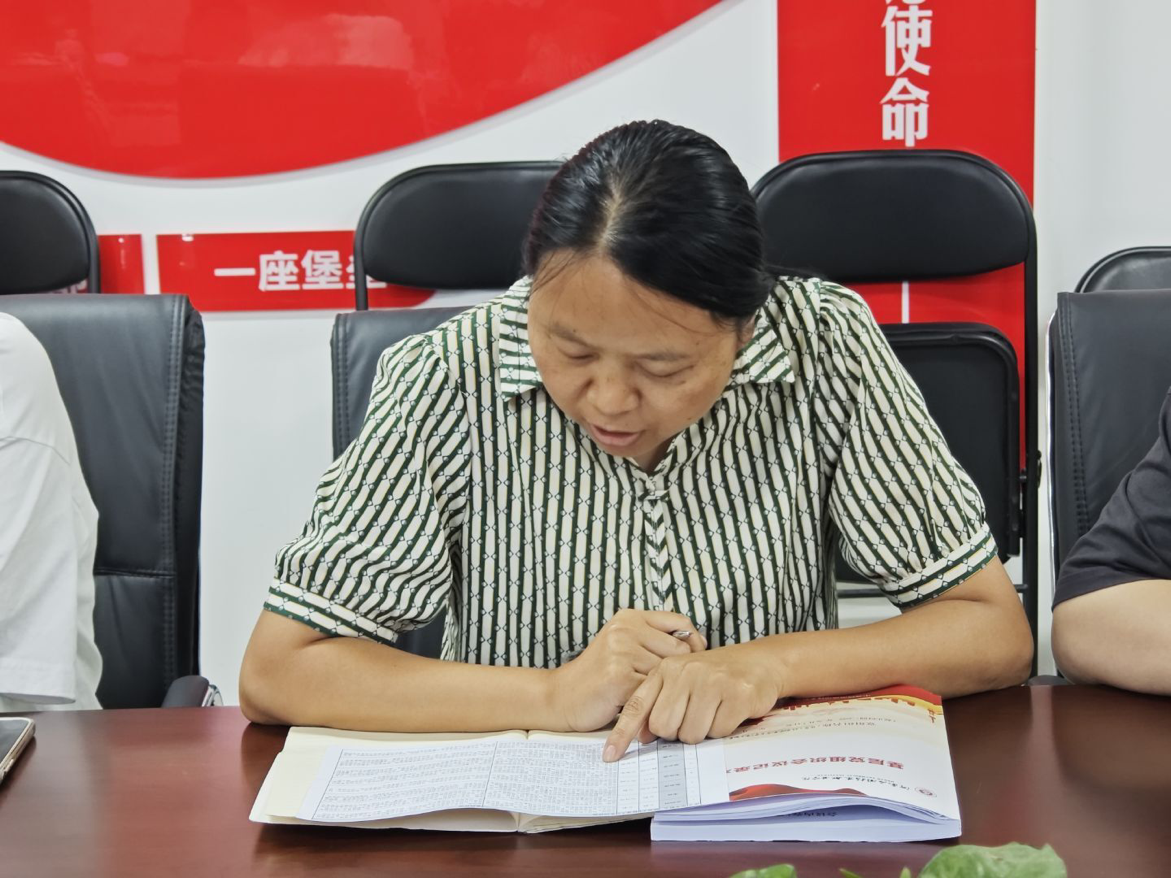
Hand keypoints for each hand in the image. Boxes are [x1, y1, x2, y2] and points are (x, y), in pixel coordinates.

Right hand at [548, 609, 705, 733]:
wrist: (561, 697)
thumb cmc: (600, 677)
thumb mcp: (624, 646)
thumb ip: (654, 641)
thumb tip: (699, 646)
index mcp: (630, 617)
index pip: (681, 622)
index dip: (695, 644)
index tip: (698, 664)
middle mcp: (625, 629)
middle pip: (680, 649)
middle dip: (682, 673)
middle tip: (678, 690)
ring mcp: (621, 651)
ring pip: (669, 673)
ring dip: (667, 691)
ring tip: (657, 701)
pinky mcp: (618, 677)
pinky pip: (654, 692)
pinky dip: (654, 704)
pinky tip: (646, 710)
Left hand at [602, 641, 780, 760]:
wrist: (759, 662)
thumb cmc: (715, 676)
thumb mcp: (682, 681)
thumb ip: (659, 703)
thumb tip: (642, 735)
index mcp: (666, 669)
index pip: (638, 705)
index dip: (622, 733)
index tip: (609, 756)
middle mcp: (686, 672)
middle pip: (665, 728)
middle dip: (678, 732)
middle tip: (693, 718)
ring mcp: (711, 681)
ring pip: (691, 734)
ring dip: (703, 732)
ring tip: (713, 711)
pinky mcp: (736, 694)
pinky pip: (718, 731)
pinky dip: (724, 728)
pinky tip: (729, 710)